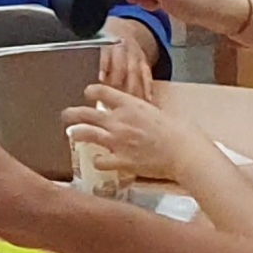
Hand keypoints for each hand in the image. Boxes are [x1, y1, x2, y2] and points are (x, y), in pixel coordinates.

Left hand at [63, 83, 213, 185]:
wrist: (186, 153)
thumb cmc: (182, 132)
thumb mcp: (161, 113)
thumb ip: (144, 113)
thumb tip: (142, 114)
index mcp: (131, 105)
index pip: (102, 92)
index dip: (92, 91)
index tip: (88, 93)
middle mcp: (119, 121)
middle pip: (86, 113)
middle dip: (73, 113)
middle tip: (66, 114)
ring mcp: (117, 141)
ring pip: (86, 134)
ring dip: (76, 133)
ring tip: (71, 134)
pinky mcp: (120, 161)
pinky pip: (100, 161)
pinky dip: (97, 161)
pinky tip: (98, 161)